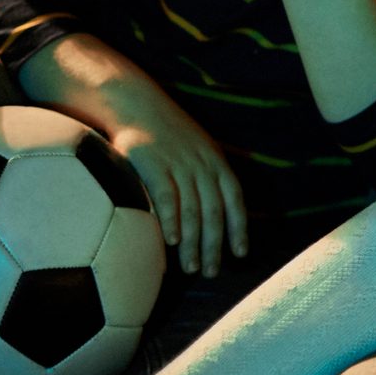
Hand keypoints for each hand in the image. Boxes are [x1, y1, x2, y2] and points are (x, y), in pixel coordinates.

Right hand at [104, 87, 247, 276]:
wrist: (135, 102)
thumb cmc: (165, 131)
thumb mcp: (196, 148)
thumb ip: (204, 176)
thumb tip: (209, 212)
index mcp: (215, 161)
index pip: (234, 199)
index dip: (239, 227)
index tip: (240, 254)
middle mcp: (201, 164)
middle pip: (214, 211)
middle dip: (214, 245)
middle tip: (210, 272)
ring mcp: (178, 164)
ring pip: (192, 210)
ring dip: (193, 242)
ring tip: (191, 268)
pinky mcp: (152, 163)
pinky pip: (165, 197)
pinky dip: (170, 220)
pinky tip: (172, 242)